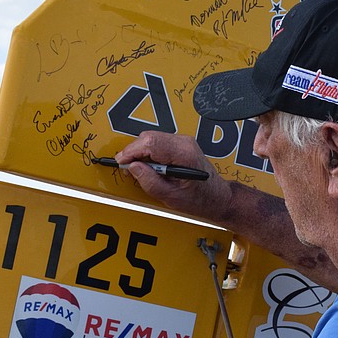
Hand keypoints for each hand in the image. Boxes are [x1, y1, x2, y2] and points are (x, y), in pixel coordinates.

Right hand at [115, 131, 231, 221]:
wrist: (216, 197)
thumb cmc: (199, 199)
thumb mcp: (170, 196)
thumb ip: (150, 181)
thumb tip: (133, 168)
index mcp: (184, 154)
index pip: (151, 143)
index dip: (132, 151)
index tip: (121, 161)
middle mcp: (185, 143)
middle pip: (149, 138)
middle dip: (134, 152)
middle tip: (128, 168)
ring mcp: (184, 141)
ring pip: (151, 138)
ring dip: (141, 152)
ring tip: (140, 170)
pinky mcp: (181, 144)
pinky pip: (157, 142)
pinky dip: (149, 153)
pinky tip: (150, 167)